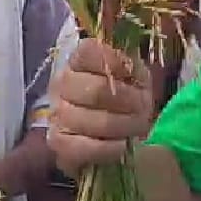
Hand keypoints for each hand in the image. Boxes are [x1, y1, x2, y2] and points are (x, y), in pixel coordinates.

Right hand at [47, 38, 153, 177]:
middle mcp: (62, 82)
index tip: (134, 75)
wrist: (119, 127)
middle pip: (95, 90)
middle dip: (127, 102)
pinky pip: (76, 148)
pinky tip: (121, 146)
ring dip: (120, 126)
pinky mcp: (57, 142)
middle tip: (143, 109)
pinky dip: (104, 149)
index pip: (89, 51)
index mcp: (80, 59)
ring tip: (136, 128)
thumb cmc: (129, 94)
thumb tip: (126, 65)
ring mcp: (57, 112)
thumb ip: (130, 65)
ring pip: (88, 120)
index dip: (116, 62)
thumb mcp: (135, 73)